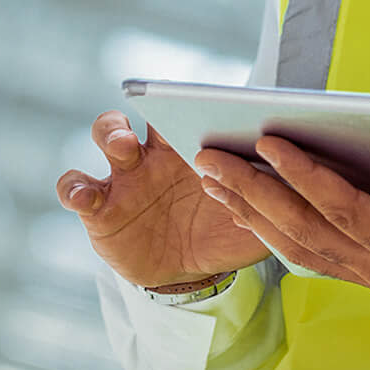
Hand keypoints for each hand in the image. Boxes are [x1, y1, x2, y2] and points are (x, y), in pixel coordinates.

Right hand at [55, 111, 270, 286]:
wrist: (193, 269)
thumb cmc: (226, 228)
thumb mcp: (253, 212)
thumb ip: (270, 193)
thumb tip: (296, 175)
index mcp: (193, 143)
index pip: (185, 109)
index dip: (187, 99)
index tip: (194, 99)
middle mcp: (156, 152)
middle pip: (141, 111)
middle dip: (145, 110)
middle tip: (153, 126)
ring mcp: (125, 178)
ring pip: (106, 134)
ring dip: (110, 134)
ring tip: (123, 149)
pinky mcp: (100, 209)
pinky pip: (77, 189)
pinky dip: (74, 188)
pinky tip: (84, 196)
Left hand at [195, 137, 369, 369]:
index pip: (350, 212)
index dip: (310, 177)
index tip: (274, 143)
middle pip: (306, 229)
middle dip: (255, 192)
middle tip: (210, 158)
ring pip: (302, 246)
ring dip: (254, 212)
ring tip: (216, 179)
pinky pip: (316, 255)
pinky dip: (279, 232)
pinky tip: (258, 215)